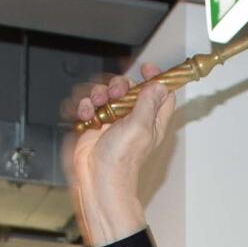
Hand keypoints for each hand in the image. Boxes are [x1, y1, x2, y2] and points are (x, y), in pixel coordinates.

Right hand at [63, 64, 177, 246]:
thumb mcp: (141, 126)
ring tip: (97, 106)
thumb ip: (149, 103)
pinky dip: (85, 106)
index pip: (162, 93)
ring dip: (98, 93)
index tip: (146, 68)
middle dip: (119, 84)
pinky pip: (89, 105)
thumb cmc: (122, 160)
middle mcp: (134, 119)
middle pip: (130, 87)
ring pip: (107, 92)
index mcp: (152, 121)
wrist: (98, 178)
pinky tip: (87, 115)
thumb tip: (159, 85)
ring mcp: (113, 122)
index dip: (157, 78)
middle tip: (115, 92)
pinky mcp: (95, 125)